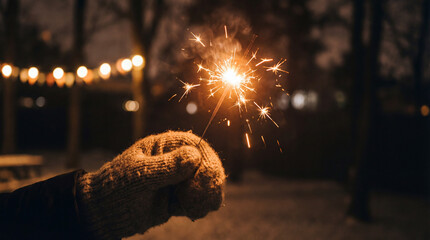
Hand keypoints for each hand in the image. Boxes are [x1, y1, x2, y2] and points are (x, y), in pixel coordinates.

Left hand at [77, 131, 225, 239]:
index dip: (205, 161)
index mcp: (164, 146)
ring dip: (208, 194)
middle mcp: (174, 159)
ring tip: (197, 208)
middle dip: (209, 181)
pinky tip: (193, 211)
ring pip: (205, 182)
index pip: (195, 145)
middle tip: (206, 199)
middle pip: (205, 163)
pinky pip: (198, 199)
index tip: (203, 180)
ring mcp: (177, 179)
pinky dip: (200, 205)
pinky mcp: (178, 197)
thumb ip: (166, 166)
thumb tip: (194, 156)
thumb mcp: (139, 175)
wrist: (104, 213)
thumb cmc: (116, 188)